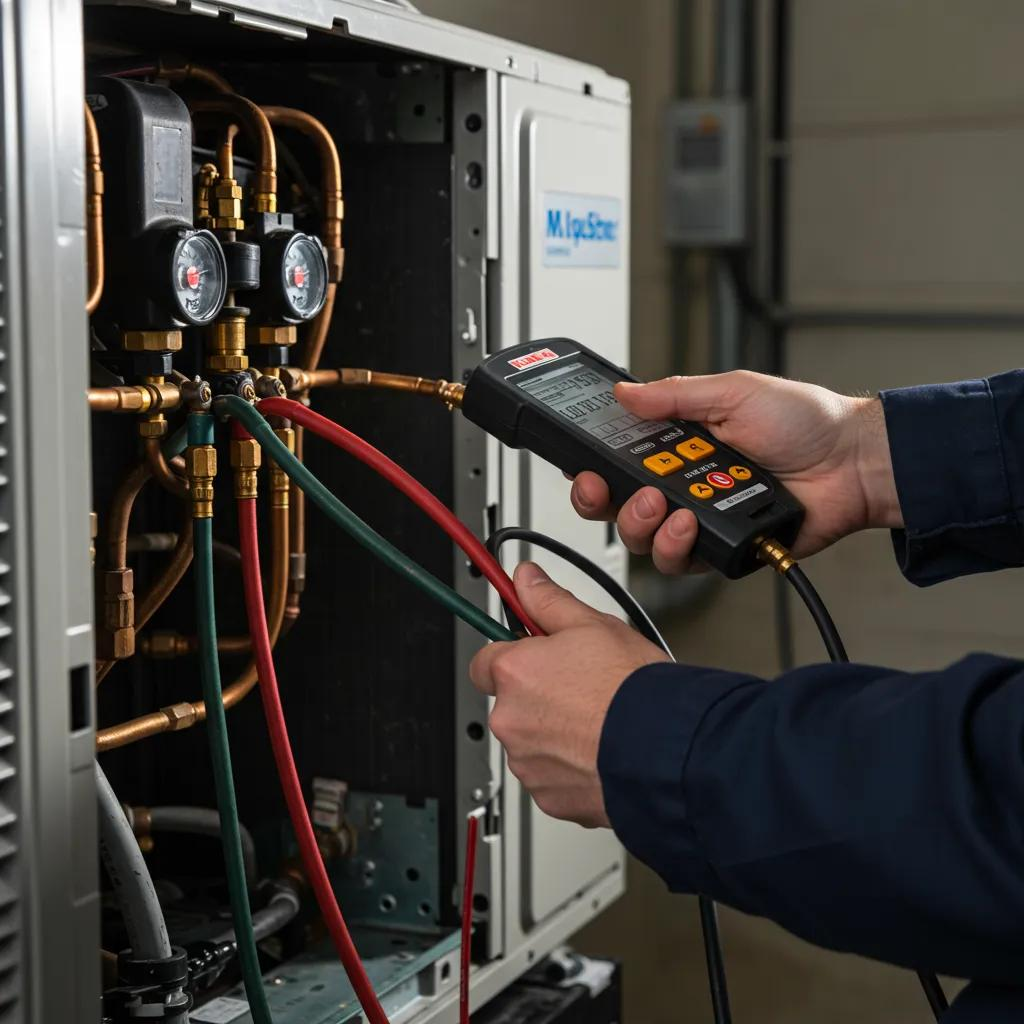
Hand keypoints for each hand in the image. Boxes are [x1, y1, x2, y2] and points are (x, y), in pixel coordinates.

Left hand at [469, 561, 668, 827]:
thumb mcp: (594, 625)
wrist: (667, 750)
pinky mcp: (548, 797)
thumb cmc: (634, 690)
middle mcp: (510, 720)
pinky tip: (600, 749)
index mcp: (514, 672)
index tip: (532, 655)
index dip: (514, 656)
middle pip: (510, 703)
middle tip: (580, 688)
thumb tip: (526, 579)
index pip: (485, 660)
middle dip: (537, 696)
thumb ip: (549, 602)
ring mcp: (527, 762)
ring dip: (553, 733)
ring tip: (597, 721)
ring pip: (531, 741)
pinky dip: (569, 767)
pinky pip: (550, 776)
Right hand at [570, 371, 899, 572]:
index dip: (589, 468)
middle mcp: (682, 485)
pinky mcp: (720, 549)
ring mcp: (699, 519)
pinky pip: (681, 562)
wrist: (853, 462)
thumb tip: (625, 392)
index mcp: (677, 445)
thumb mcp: (733, 391)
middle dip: (601, 500)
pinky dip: (678, 546)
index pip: (616, 461)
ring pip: (643, 539)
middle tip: (607, 487)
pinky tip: (690, 523)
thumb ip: (674, 395)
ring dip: (640, 523)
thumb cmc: (806, 422)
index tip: (578, 465)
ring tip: (663, 504)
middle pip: (616, 505)